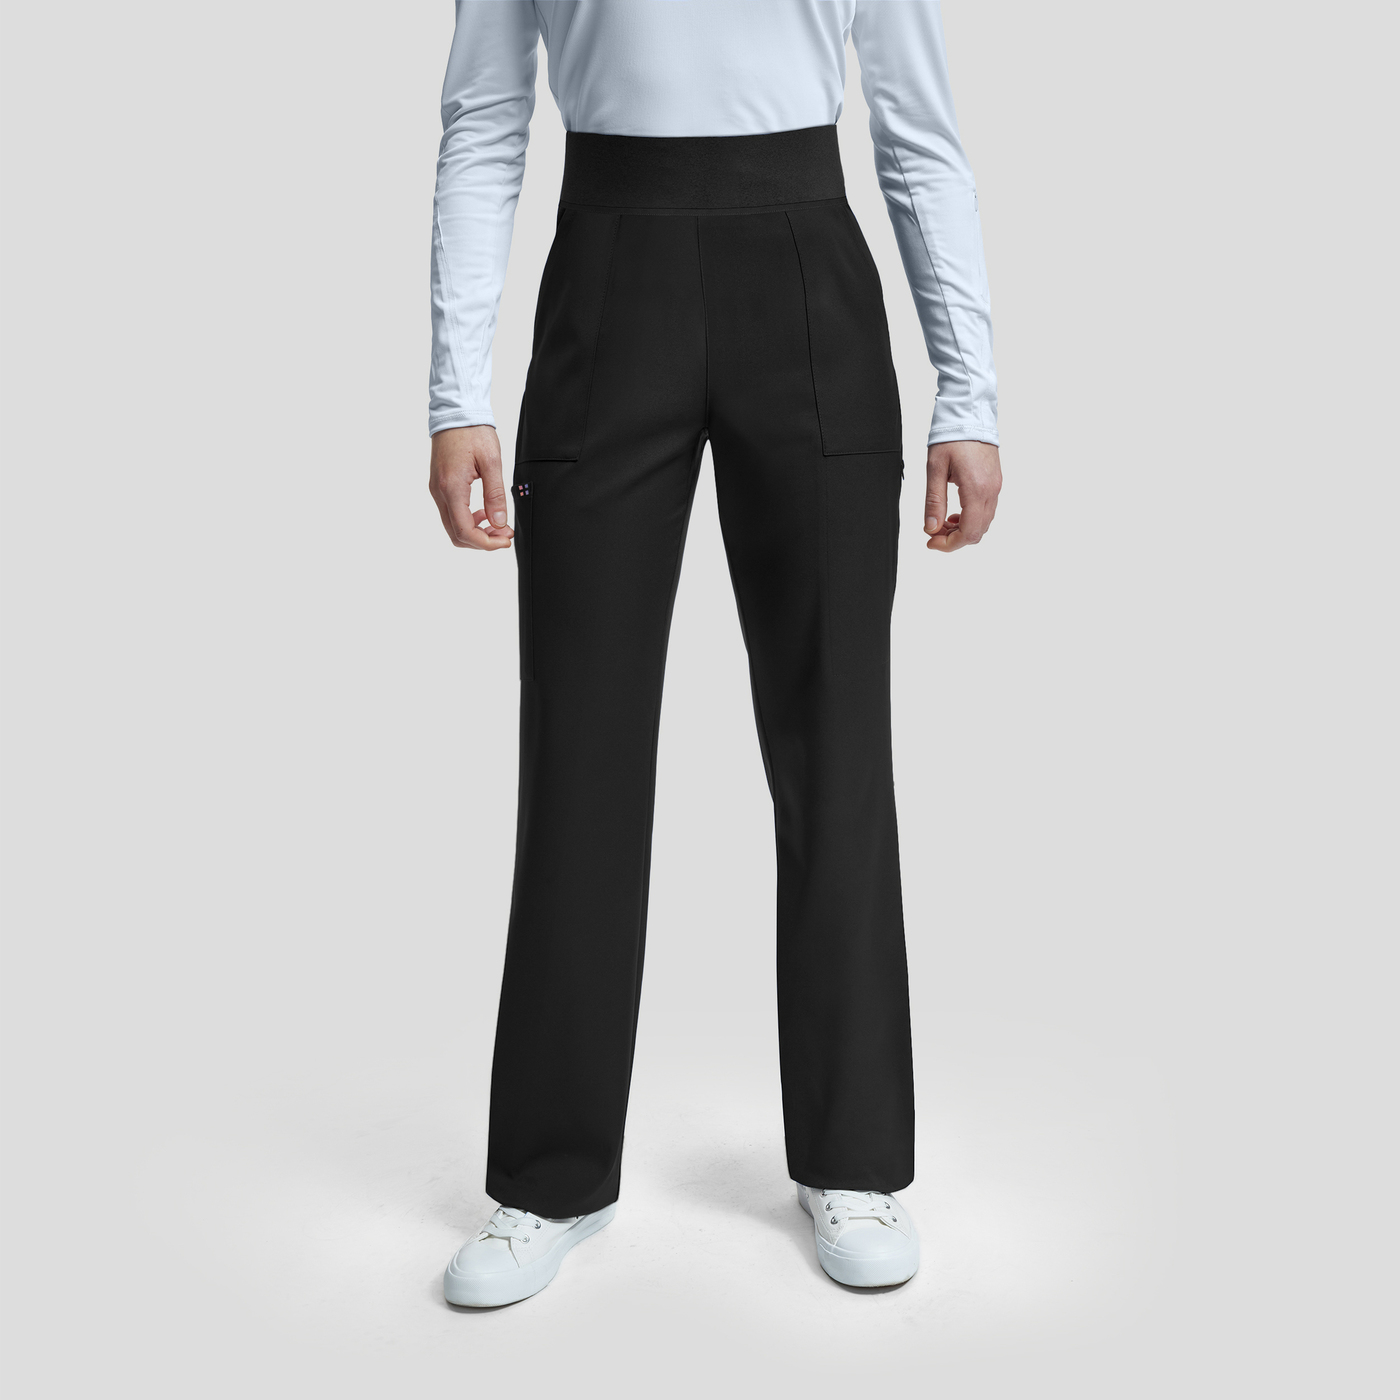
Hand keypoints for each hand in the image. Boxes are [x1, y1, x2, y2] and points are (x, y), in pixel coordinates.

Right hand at [429, 425, 513, 549]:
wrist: (456, 413)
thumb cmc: (473, 432)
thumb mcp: (491, 462)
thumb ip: (495, 495)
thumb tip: (499, 522)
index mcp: (452, 488)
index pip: (465, 531)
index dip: (486, 543)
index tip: (505, 540)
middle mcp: (440, 493)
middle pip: (456, 535)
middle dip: (482, 541)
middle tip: (504, 534)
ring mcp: (437, 490)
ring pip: (453, 526)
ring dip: (476, 532)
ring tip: (498, 524)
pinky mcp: (439, 487)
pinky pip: (451, 514)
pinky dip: (468, 520)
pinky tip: (485, 512)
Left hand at [924, 440, 1001, 551]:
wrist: (969, 415)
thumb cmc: (952, 437)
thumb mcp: (935, 470)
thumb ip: (934, 502)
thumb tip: (931, 528)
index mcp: (976, 489)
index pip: (968, 532)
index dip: (949, 544)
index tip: (932, 542)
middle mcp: (991, 491)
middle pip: (978, 532)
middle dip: (954, 539)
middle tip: (934, 534)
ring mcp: (995, 487)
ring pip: (983, 523)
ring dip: (963, 529)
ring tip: (942, 522)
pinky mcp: (995, 483)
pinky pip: (986, 511)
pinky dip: (971, 519)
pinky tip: (955, 513)